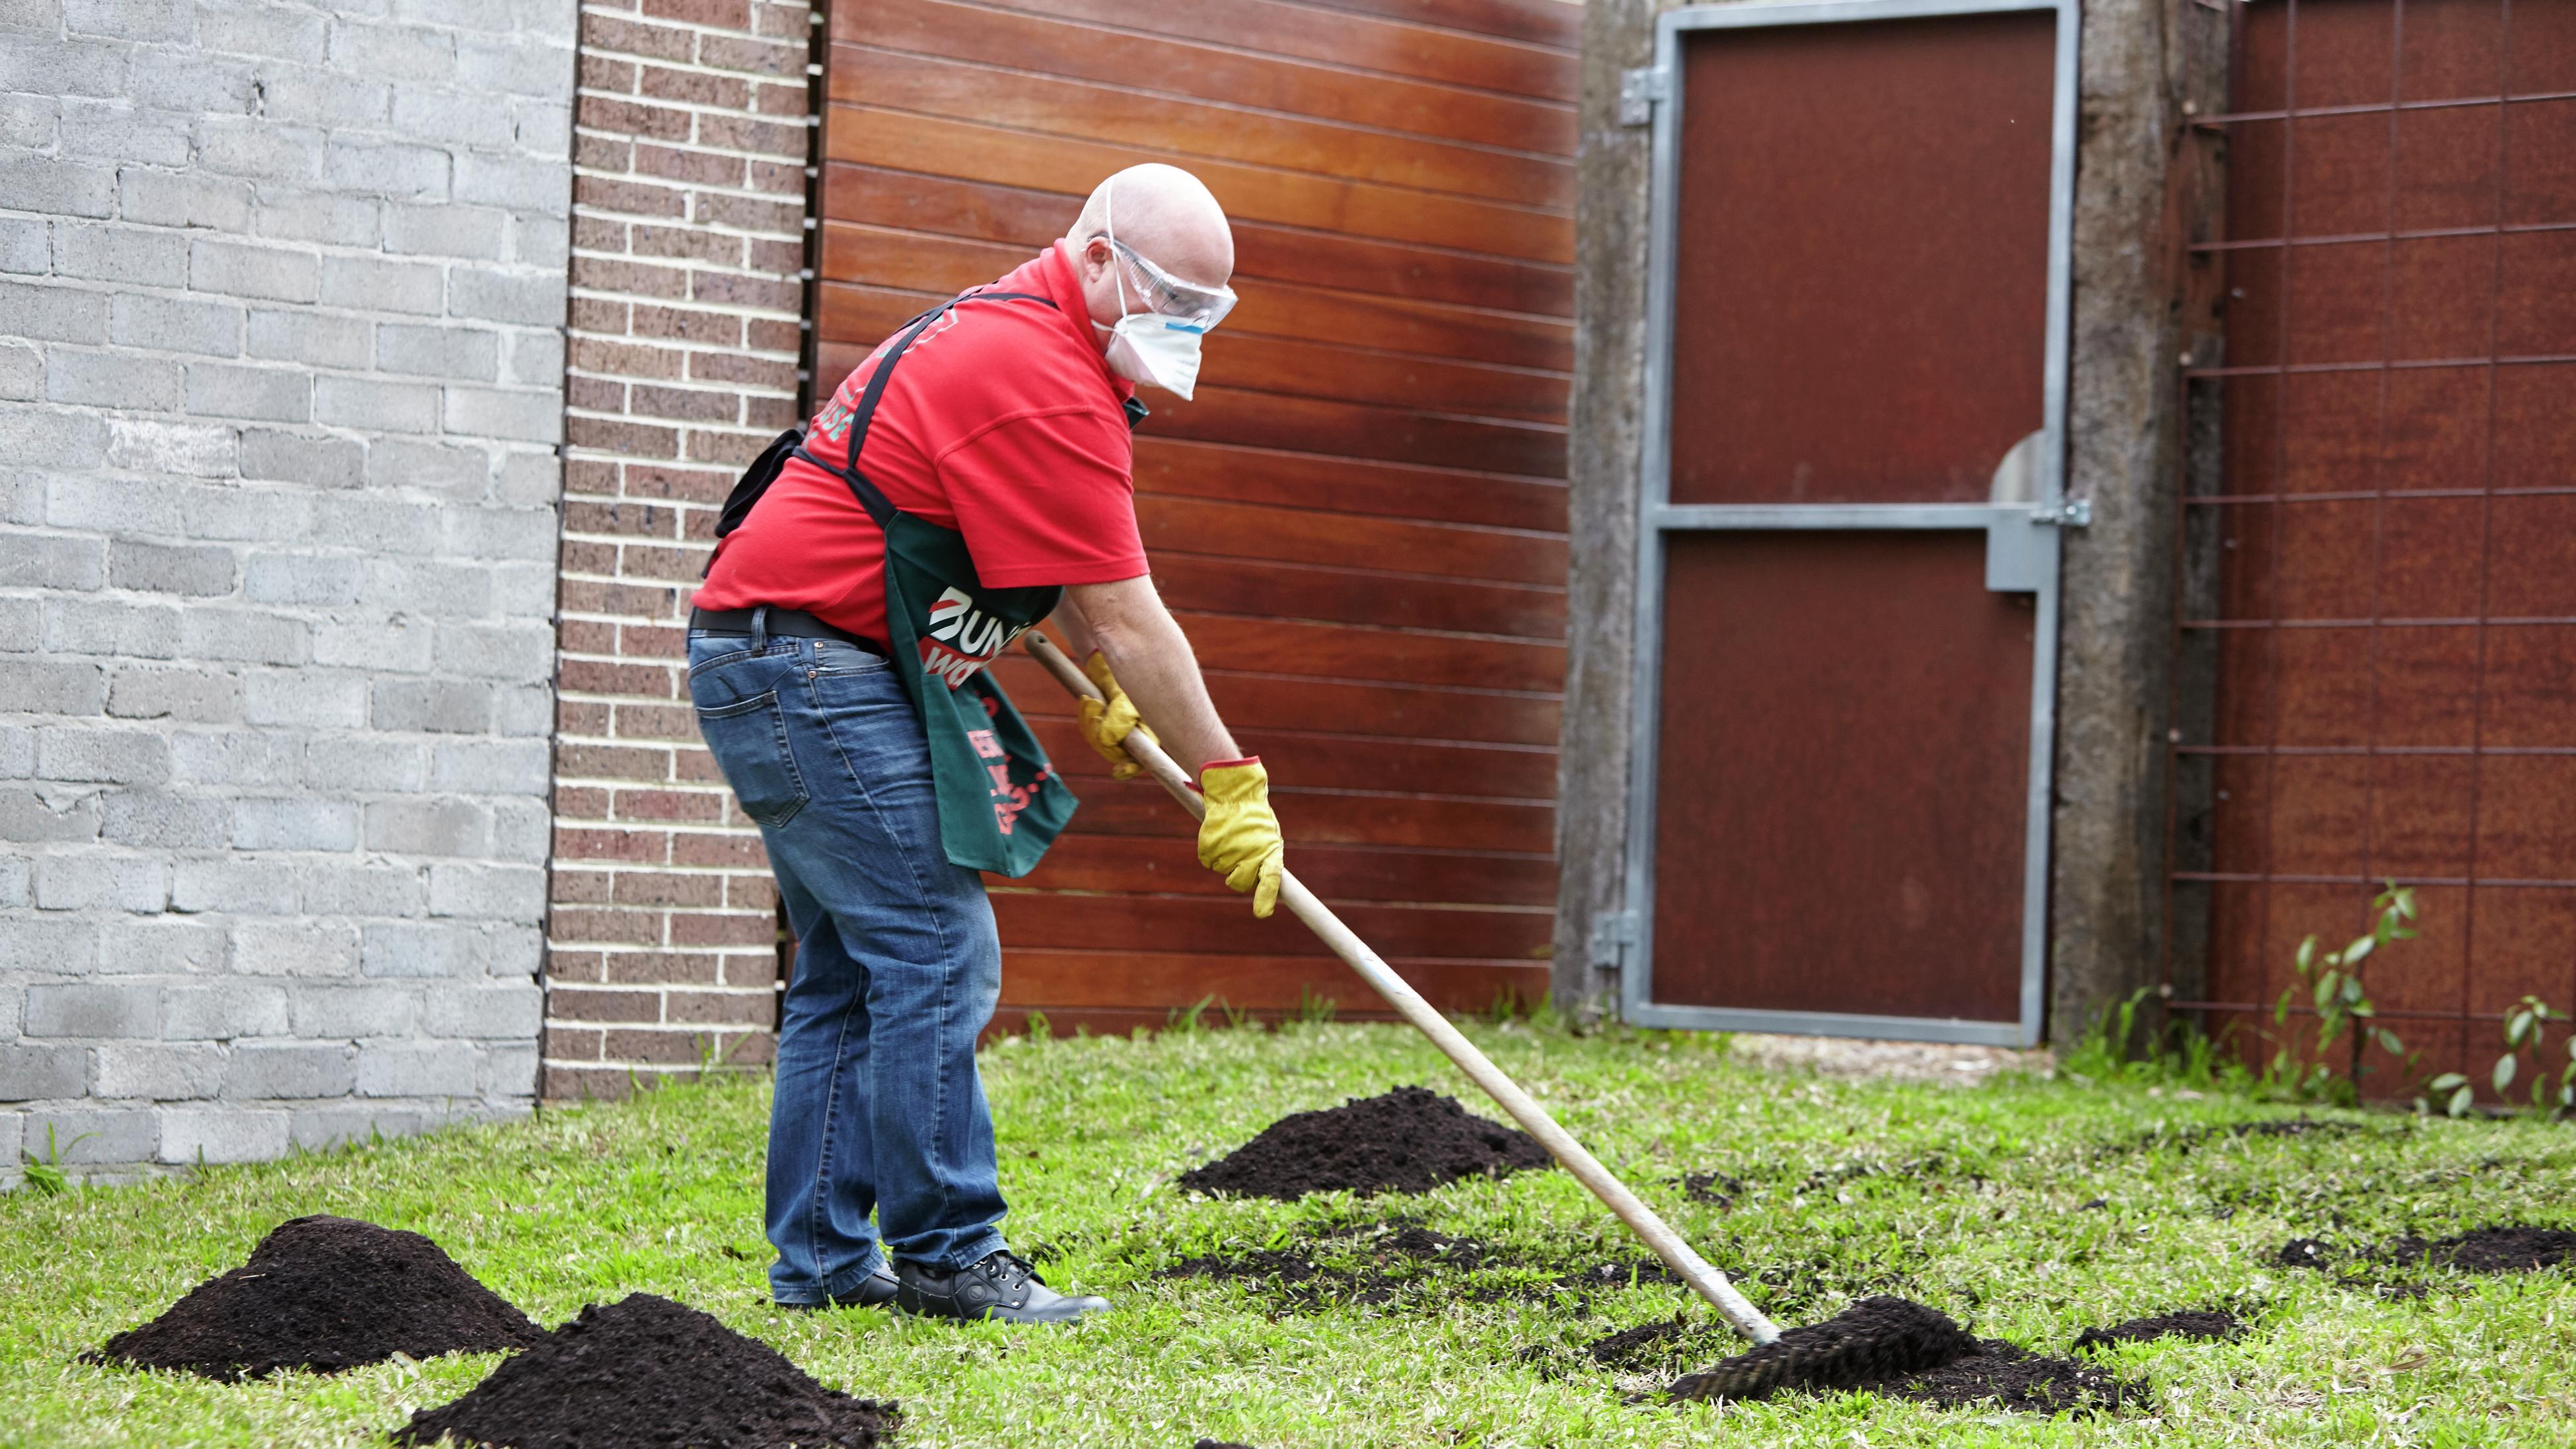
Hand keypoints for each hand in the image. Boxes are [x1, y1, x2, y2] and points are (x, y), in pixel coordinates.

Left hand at [1076, 650, 1156, 780]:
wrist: (1107, 659)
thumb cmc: (1123, 674)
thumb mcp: (1123, 696)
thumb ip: (1118, 719)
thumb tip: (1108, 740)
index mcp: (1147, 730)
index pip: (1142, 758)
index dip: (1131, 768)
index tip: (1117, 772)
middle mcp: (1134, 733)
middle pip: (1115, 753)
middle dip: (1100, 736)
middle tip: (1096, 710)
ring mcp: (1117, 729)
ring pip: (1099, 743)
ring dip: (1090, 723)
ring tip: (1091, 701)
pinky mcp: (1102, 722)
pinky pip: (1089, 731)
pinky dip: (1085, 718)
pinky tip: (1088, 701)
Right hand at [1196, 757, 1283, 917]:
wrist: (1233, 790)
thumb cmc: (1254, 815)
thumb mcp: (1268, 834)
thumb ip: (1267, 858)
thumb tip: (1265, 882)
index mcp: (1270, 850)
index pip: (1270, 879)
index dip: (1265, 897)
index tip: (1262, 913)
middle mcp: (1249, 853)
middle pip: (1239, 883)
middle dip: (1237, 876)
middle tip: (1239, 859)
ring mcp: (1228, 851)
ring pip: (1221, 870)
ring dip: (1224, 858)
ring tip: (1230, 837)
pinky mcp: (1209, 846)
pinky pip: (1207, 861)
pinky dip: (1209, 852)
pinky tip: (1218, 835)